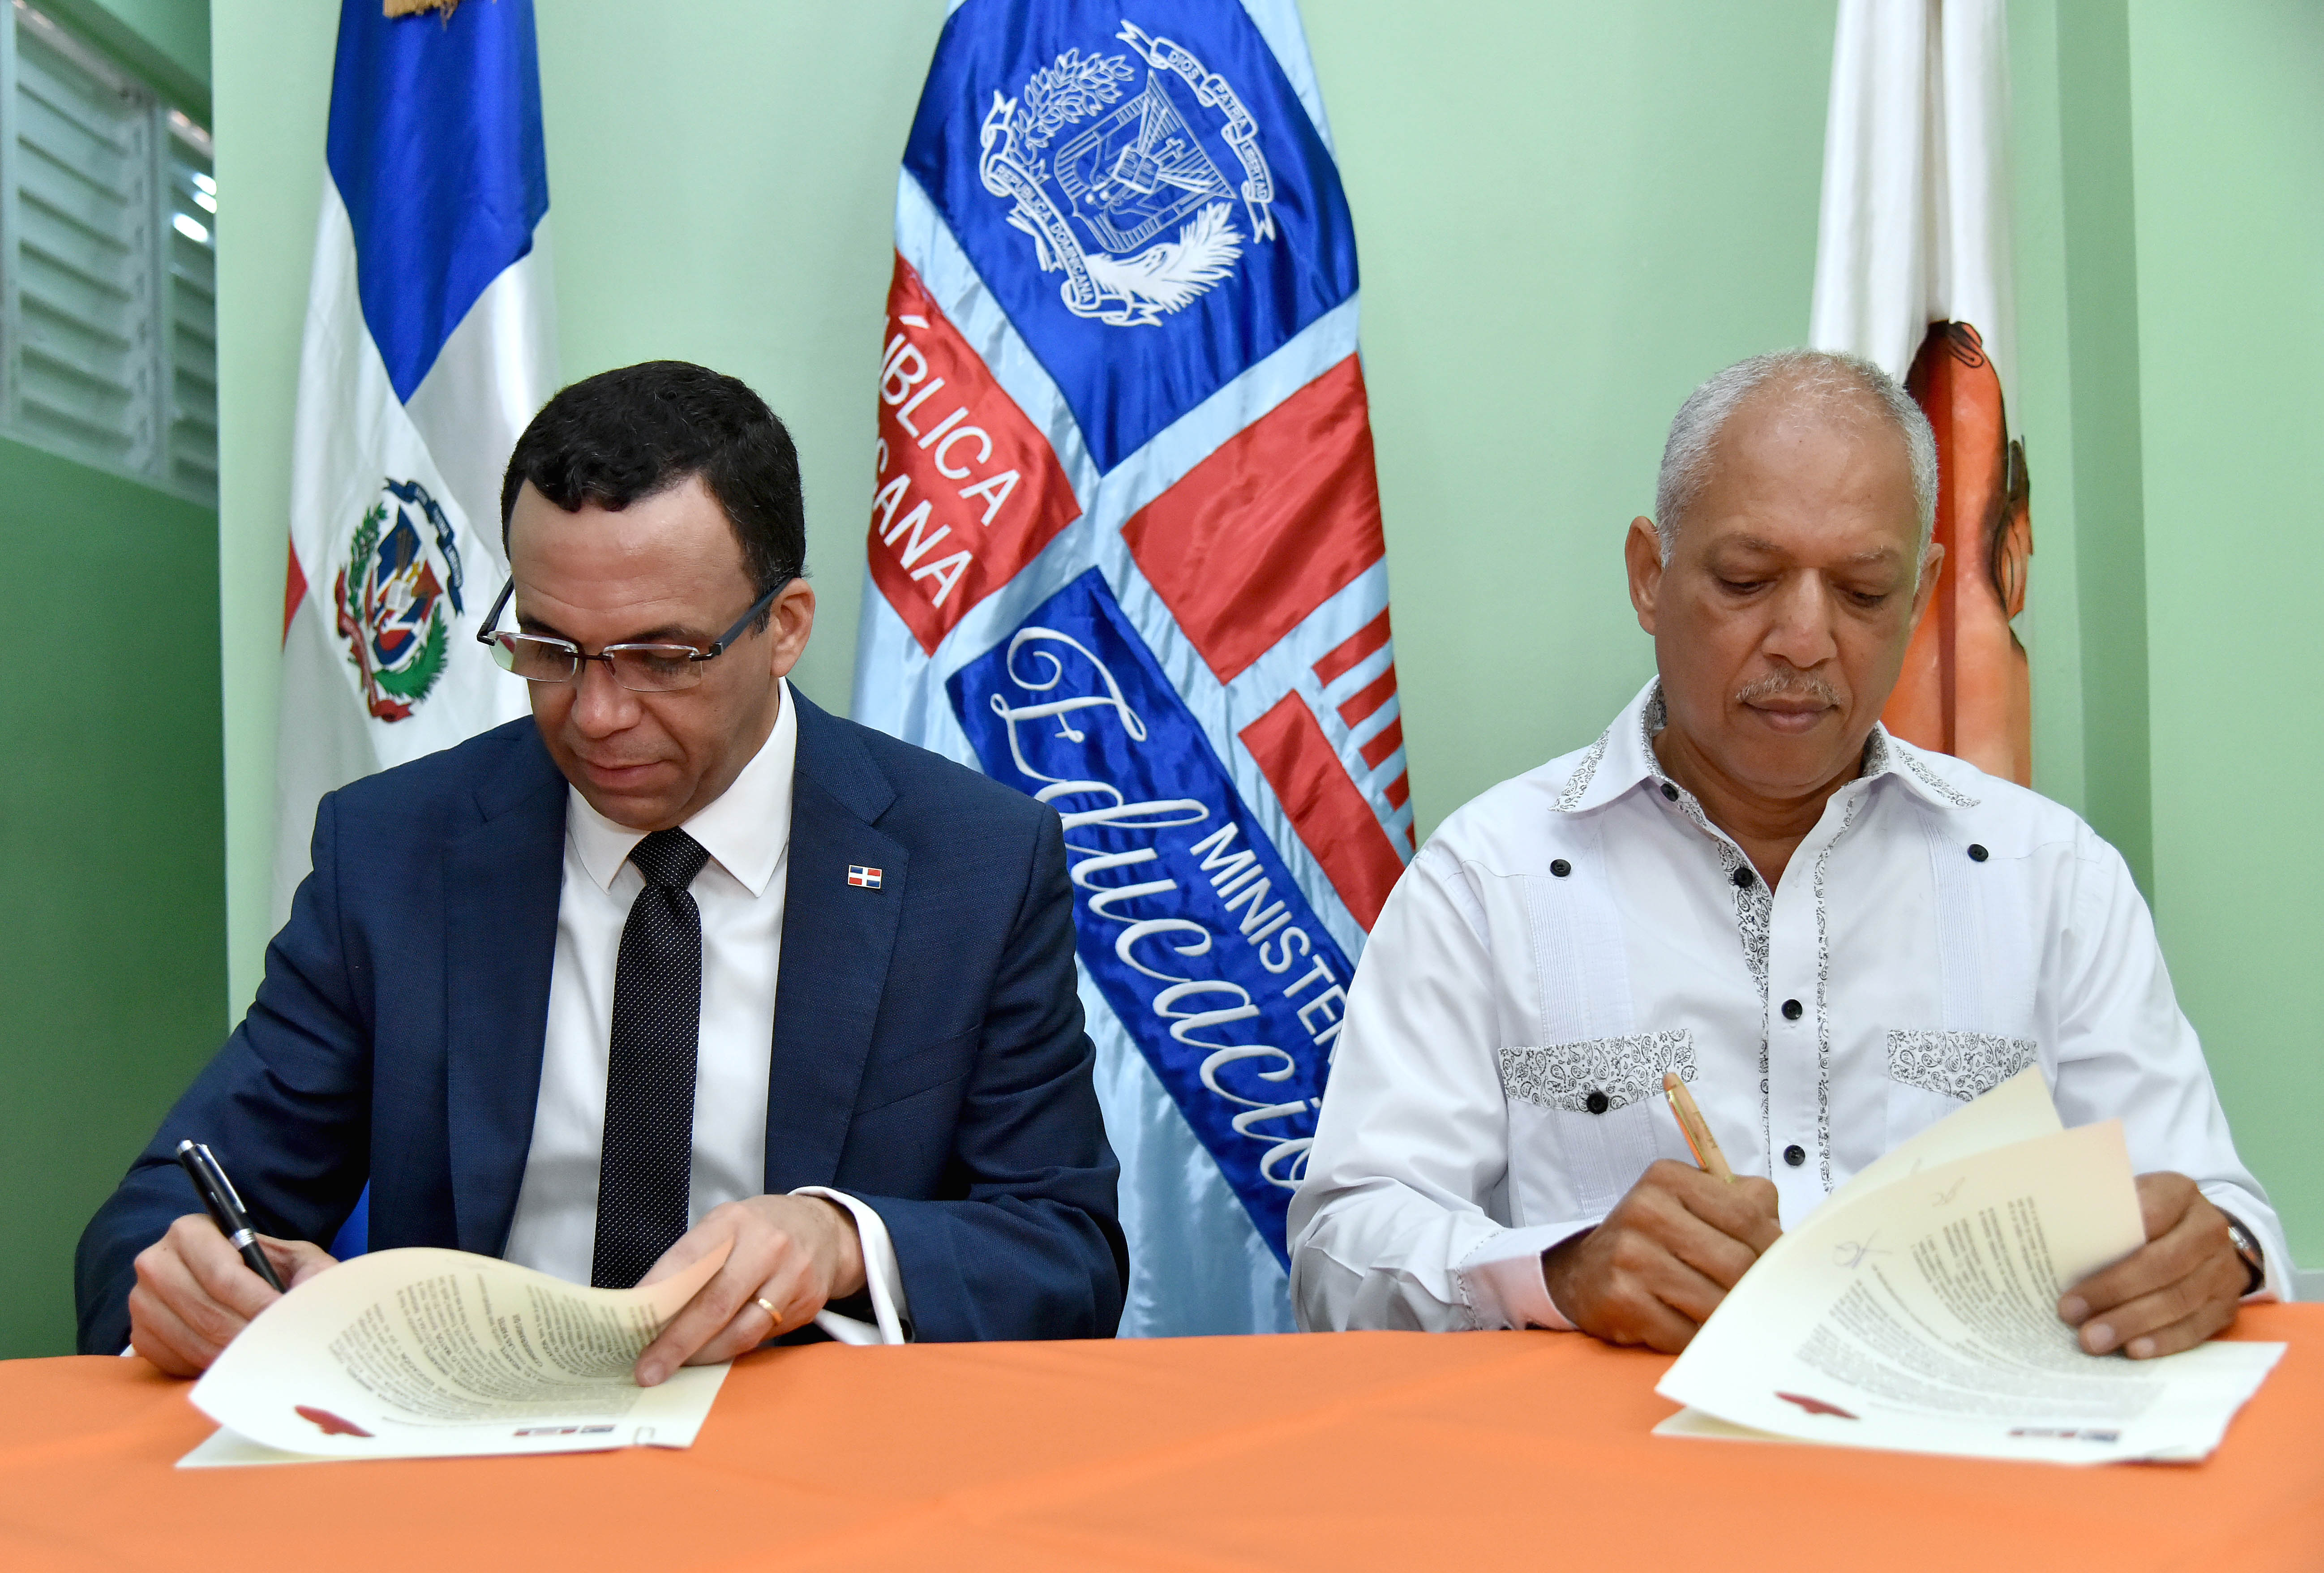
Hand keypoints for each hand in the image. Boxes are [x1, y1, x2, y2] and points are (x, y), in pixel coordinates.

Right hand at [128, 1214, 336, 1375]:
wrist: (243, 1288)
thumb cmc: (273, 1270)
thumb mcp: (298, 1259)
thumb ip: (306, 1272)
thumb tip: (306, 1306)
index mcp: (189, 1231)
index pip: (223, 1276)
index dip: (258, 1303)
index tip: (283, 1321)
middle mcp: (156, 1263)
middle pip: (207, 1313)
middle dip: (248, 1334)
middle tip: (278, 1347)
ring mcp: (142, 1302)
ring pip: (193, 1341)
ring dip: (233, 1355)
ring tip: (265, 1357)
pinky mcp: (140, 1336)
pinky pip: (175, 1361)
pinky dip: (210, 1366)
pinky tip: (236, 1362)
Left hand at [632, 1194, 867, 1385]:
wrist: (824, 1229)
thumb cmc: (759, 1231)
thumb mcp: (723, 1227)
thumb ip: (692, 1261)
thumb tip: (649, 1311)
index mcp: (735, 1221)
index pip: (690, 1260)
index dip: (659, 1294)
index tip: (632, 1325)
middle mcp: (768, 1246)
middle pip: (716, 1304)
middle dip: (677, 1343)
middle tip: (649, 1370)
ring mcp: (794, 1276)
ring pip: (743, 1332)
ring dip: (705, 1356)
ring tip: (680, 1366)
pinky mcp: (808, 1304)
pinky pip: (763, 1338)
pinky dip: (734, 1349)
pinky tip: (717, 1350)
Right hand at [1541, 1160, 1781, 1351]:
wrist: (1584, 1273)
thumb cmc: (1655, 1240)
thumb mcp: (1693, 1204)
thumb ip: (1745, 1204)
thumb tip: (1789, 1239)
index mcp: (1669, 1179)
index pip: (1746, 1214)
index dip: (1773, 1248)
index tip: (1778, 1268)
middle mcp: (1645, 1210)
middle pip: (1735, 1262)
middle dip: (1752, 1289)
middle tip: (1755, 1301)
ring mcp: (1629, 1255)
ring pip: (1714, 1301)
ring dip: (1726, 1317)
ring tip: (1723, 1316)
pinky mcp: (1619, 1298)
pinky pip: (1684, 1333)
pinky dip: (1695, 1338)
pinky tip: (1688, 1327)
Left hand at [2058, 1172, 2245, 1358]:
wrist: (2202, 1236)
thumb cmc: (2145, 1217)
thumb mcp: (2128, 1199)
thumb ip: (2101, 1211)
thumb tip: (2047, 1237)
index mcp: (2180, 1193)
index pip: (2149, 1214)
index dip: (2113, 1243)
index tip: (2073, 1264)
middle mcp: (2208, 1230)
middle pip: (2163, 1265)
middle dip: (2114, 1291)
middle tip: (2071, 1314)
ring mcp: (2223, 1270)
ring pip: (2179, 1300)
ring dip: (2132, 1323)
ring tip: (2094, 1340)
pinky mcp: (2227, 1305)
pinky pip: (2198, 1328)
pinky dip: (2164, 1341)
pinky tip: (2133, 1351)